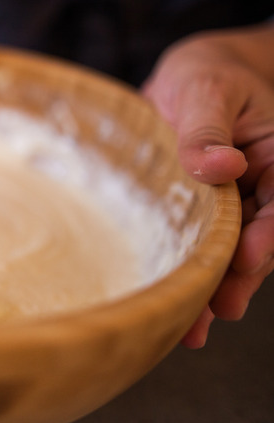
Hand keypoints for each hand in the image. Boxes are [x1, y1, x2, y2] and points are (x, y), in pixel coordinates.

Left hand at [143, 24, 273, 347]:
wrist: (179, 79)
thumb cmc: (202, 75)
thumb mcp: (204, 89)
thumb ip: (207, 128)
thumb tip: (222, 166)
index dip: (270, 233)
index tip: (248, 257)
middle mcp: (259, 187)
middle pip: (260, 238)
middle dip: (241, 276)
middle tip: (219, 306)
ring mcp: (230, 206)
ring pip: (229, 254)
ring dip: (214, 289)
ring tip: (194, 326)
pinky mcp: (199, 218)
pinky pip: (200, 250)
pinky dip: (191, 279)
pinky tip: (178, 313)